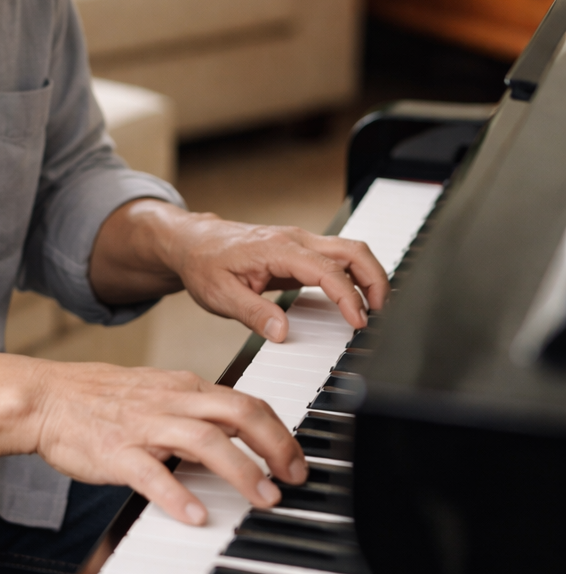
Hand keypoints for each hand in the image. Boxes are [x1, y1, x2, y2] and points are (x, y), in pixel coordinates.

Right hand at [31, 358, 306, 524]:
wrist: (45, 398)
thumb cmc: (99, 399)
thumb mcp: (156, 393)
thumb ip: (195, 410)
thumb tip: (238, 432)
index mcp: (183, 387)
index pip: (245, 402)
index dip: (279, 431)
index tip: (296, 461)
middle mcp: (170, 402)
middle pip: (237, 413)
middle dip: (275, 445)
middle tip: (294, 479)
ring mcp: (143, 426)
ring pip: (205, 440)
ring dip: (241, 471)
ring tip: (264, 499)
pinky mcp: (116, 452)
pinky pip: (151, 473)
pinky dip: (177, 495)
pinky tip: (196, 516)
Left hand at [90, 201, 388, 341]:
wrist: (193, 243)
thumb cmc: (204, 264)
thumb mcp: (220, 295)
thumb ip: (254, 314)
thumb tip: (283, 333)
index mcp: (278, 249)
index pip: (328, 271)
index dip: (349, 297)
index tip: (359, 323)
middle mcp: (295, 240)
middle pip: (353, 250)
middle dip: (376, 280)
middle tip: (382, 314)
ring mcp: (300, 242)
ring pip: (350, 251)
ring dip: (369, 276)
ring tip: (375, 310)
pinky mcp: (300, 250)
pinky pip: (338, 258)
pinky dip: (355, 276)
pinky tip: (355, 300)